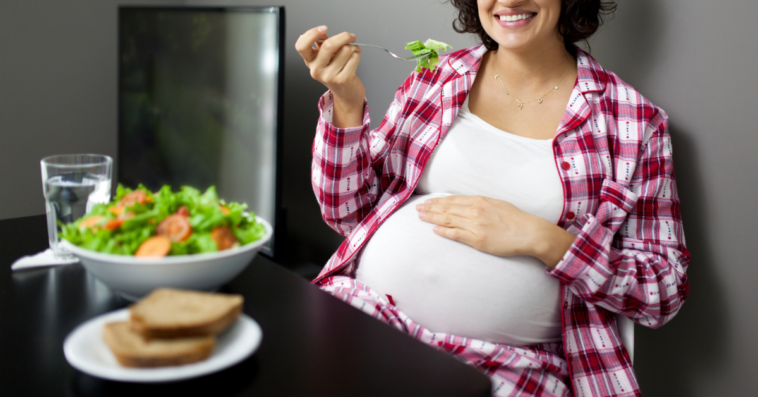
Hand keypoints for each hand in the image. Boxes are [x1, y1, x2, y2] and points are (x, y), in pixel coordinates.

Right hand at [295, 26, 365, 126]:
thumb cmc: (336, 71)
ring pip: (345, 50)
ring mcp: (329, 76)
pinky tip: (353, 60)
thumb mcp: (325, 58)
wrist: (346, 93)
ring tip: (353, 52)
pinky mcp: (343, 79)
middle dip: (344, 37)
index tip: (324, 29)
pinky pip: (354, 58)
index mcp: (310, 61)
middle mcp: (316, 70)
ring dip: (353, 48)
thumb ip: (322, 45)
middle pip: (328, 45)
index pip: (301, 46)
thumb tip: (323, 33)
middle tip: (351, 36)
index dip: (312, 34)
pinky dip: (357, 55)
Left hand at [415, 195, 548, 259]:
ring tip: (421, 217)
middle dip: (430, 208)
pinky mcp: (477, 239)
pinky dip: (444, 232)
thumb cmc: (515, 219)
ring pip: (448, 220)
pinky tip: (435, 230)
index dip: (438, 201)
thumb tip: (467, 204)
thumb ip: (480, 204)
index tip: (427, 202)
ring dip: (433, 218)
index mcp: (479, 201)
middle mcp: (475, 211)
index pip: (453, 200)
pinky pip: (456, 234)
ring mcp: (475, 225)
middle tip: (418, 208)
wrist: (528, 232)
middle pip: (447, 209)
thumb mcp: (496, 204)